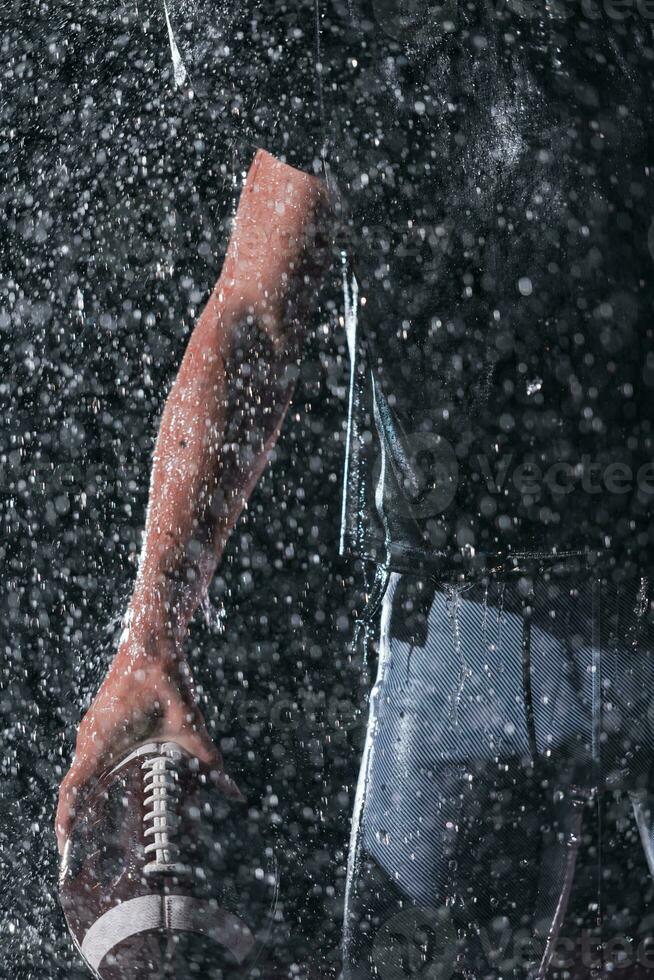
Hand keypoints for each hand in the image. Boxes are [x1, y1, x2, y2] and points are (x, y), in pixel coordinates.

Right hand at [55, 632, 237, 856]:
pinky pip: (88, 757)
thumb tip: (232, 791)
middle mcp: (90, 737)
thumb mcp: (190, 724)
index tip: (67, 848)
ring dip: (83, 798)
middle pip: (73, 787)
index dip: (66, 820)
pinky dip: (92, 779)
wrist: (151, 641)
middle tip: (86, 852)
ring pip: (80, 771)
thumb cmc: (165, 678)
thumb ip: (209, 760)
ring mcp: (91, 728)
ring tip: (94, 830)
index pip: (72, 789)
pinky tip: (108, 792)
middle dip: (76, 819)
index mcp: (102, 741)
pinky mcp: (100, 722)